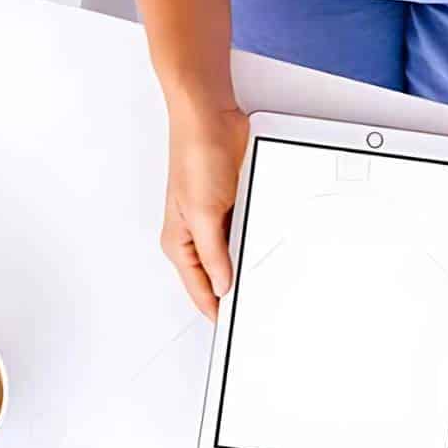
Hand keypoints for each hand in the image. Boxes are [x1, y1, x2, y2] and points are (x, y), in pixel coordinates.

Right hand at [161, 103, 248, 318]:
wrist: (211, 119)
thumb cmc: (194, 155)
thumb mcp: (204, 213)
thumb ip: (213, 254)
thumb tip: (223, 286)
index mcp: (180, 242)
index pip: (199, 290)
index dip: (216, 312)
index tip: (235, 329)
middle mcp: (196, 235)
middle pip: (216, 277)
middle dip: (235, 292)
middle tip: (258, 311)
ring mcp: (215, 221)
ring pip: (233, 256)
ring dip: (246, 265)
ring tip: (265, 285)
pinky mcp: (232, 206)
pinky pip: (246, 234)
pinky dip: (256, 241)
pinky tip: (267, 249)